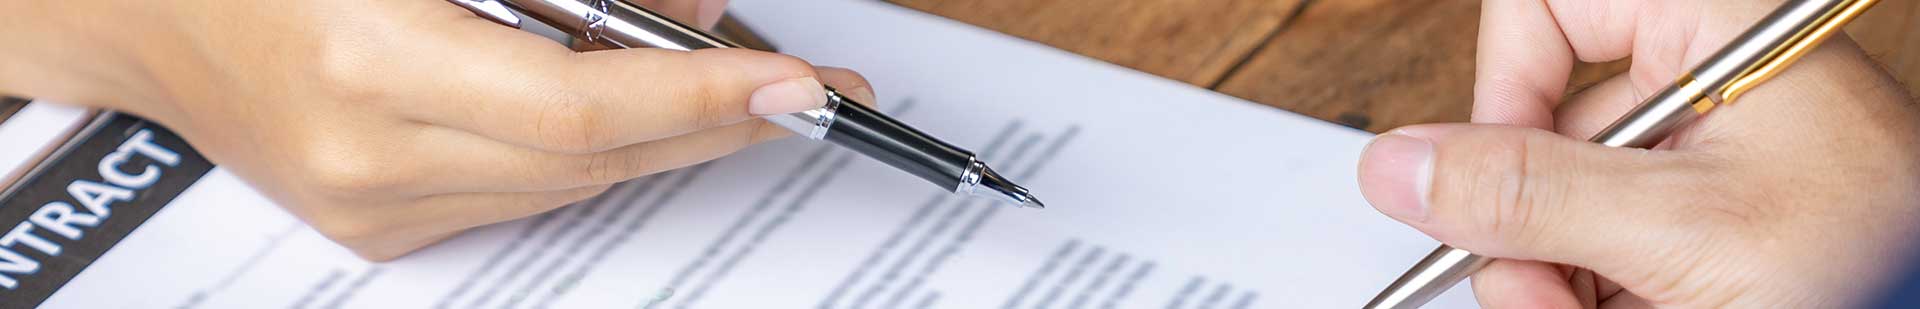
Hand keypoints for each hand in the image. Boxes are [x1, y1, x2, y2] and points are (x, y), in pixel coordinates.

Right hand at [0, 0, 877, 259]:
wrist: (141, 6)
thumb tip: (690, 10)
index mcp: (366, 57)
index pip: (579, 105)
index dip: (703, 98)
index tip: (798, 85)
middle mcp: (366, 154)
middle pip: (592, 159)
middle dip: (715, 124)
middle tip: (808, 94)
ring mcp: (368, 206)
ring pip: (569, 187)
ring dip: (666, 142)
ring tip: (738, 95)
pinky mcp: (374, 228)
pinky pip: (523, 197)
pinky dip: (590, 154)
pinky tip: (631, 115)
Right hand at [1357, 0, 1919, 306]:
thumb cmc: (1882, 278)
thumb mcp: (1687, 233)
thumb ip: (1533, 195)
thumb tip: (1401, 165)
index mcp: (1714, 33)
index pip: (1547, 5)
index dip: (1503, 85)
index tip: (1494, 175)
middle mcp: (1692, 91)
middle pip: (1530, 129)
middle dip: (1522, 224)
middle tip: (1547, 292)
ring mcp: (1689, 170)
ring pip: (1544, 208)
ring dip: (1548, 281)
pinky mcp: (1687, 238)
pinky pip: (1581, 258)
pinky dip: (1581, 303)